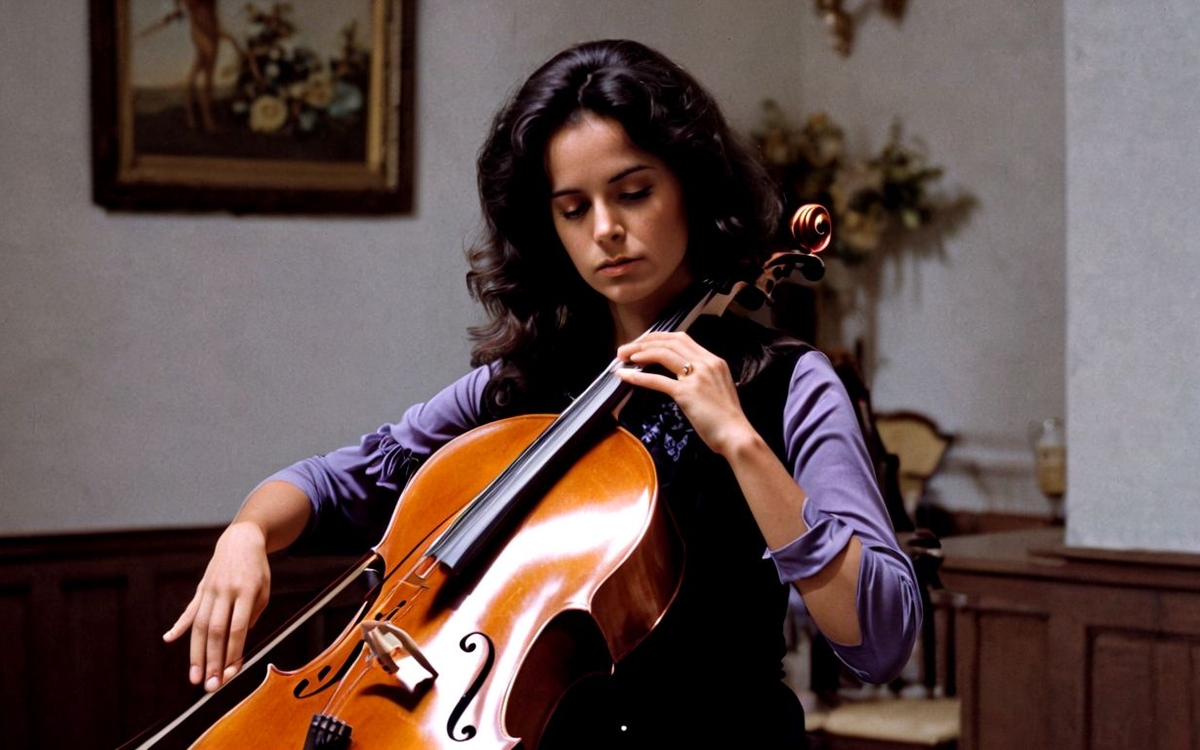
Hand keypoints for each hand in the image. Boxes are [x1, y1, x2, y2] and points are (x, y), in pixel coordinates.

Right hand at [163, 521, 271, 691]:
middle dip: (213, 661)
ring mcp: (210, 589)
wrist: (241, 540)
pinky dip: (179, 625)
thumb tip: (234, 646)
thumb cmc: (257, 570)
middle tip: (210, 685)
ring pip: (200, 625)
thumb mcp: (264, 590)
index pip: (237, 628)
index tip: (231, 673)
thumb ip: (250, 616)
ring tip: (195, 676)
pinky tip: (168, 639)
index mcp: (247, 592)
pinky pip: (189, 610)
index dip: (233, 652)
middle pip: (216, 631)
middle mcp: (226, 591)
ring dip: (196, 653)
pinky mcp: (201, 588)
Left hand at [615, 331, 756, 455]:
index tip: (642, 342)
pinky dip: (638, 376)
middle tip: (625, 349)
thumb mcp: (718, 388)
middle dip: (644, 342)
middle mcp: (706, 363)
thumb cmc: (728, 419)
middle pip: (669, 342)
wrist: (737, 435)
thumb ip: (703, 378)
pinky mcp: (687, 393)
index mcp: (714, 361)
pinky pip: (658, 380)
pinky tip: (625, 375)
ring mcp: (697, 376)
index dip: (658, 338)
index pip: (682, 338)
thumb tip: (682, 378)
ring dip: (638, 353)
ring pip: (662, 354)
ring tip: (623, 357)